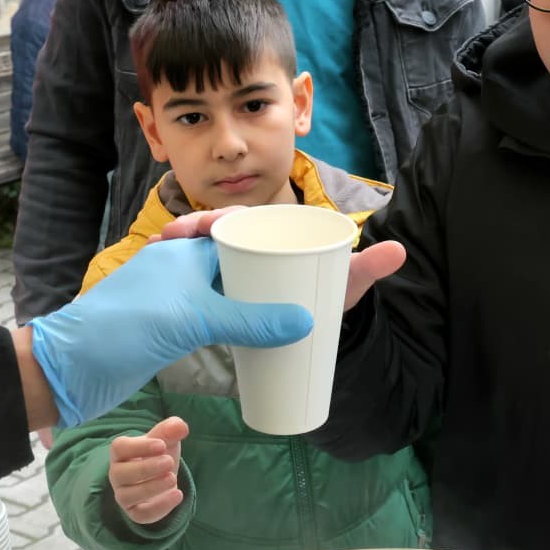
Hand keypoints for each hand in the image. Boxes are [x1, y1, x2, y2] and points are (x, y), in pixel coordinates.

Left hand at [27, 237, 311, 427]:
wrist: (70, 368)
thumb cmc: (126, 328)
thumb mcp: (195, 320)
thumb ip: (251, 321)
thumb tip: (305, 322)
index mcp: (185, 251)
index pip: (235, 230)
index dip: (267, 236)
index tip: (301, 248)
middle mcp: (180, 269)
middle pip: (233, 261)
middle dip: (266, 270)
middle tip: (304, 283)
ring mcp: (174, 300)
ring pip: (224, 291)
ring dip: (253, 299)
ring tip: (290, 309)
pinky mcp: (169, 329)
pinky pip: (214, 318)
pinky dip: (236, 323)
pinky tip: (257, 336)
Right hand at [110, 417, 187, 524]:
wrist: (162, 476)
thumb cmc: (159, 453)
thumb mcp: (166, 439)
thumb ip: (171, 430)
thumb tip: (180, 426)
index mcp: (121, 452)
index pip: (119, 448)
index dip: (139, 447)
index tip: (161, 445)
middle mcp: (118, 474)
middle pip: (121, 473)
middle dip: (145, 468)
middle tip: (169, 462)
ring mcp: (124, 495)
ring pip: (128, 496)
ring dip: (151, 487)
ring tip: (173, 478)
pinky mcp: (136, 511)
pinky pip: (141, 514)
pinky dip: (159, 507)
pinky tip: (178, 494)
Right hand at [158, 209, 406, 310]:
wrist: (315, 334)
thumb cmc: (325, 301)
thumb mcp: (340, 287)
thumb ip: (365, 270)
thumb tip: (399, 250)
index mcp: (272, 236)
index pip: (239, 217)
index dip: (217, 215)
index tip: (202, 223)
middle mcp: (247, 246)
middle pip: (211, 232)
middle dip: (187, 228)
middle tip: (174, 238)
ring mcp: (228, 268)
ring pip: (194, 251)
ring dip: (172, 244)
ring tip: (159, 247)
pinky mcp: (214, 291)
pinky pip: (187, 274)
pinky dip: (167, 267)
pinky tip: (150, 262)